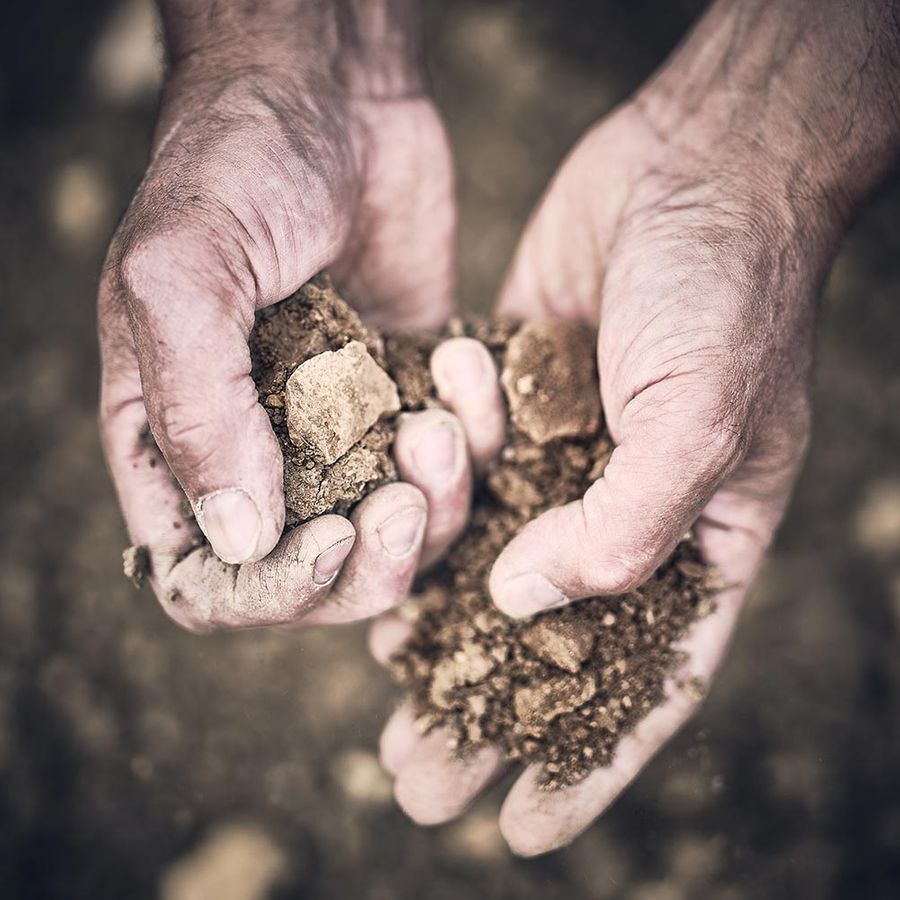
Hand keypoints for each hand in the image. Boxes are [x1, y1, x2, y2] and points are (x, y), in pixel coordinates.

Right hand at [98, 1, 494, 631]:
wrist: (329, 96)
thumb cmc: (234, 170)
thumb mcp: (184, 276)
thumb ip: (198, 411)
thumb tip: (240, 539)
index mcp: (180, 445)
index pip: (208, 581)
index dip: (270, 591)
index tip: (332, 538)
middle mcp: (261, 455)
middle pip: (314, 583)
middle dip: (367, 571)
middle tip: (405, 504)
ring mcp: (344, 434)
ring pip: (395, 540)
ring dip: (432, 511)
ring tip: (439, 426)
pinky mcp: (411, 399)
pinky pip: (455, 469)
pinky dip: (474, 447)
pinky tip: (465, 372)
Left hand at [374, 0, 899, 853]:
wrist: (694, 171)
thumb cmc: (728, 297)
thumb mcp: (703, 425)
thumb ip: (623, 530)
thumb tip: (524, 603)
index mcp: (699, 539)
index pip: (647, 682)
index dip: (590, 764)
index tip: (525, 832)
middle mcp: (626, 510)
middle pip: (551, 644)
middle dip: (488, 715)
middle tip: (420, 785)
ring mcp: (566, 462)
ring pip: (496, 573)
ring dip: (444, 635)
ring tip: (388, 697)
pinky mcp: (515, 410)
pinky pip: (465, 487)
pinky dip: (429, 533)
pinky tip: (385, 580)